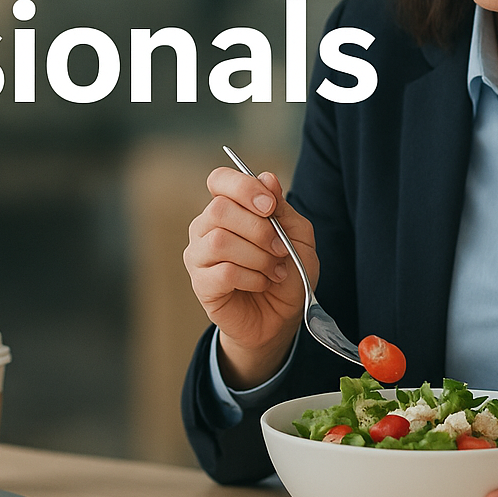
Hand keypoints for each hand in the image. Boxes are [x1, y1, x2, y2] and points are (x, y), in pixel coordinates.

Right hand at [183, 167, 317, 388]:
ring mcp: (199, 255)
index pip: (219, 180)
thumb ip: (282, 209)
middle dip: (259, 229)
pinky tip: (261, 284)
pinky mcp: (201, 284)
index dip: (243, 187)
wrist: (280, 318)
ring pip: (220, 241)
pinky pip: (224, 272)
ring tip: (274, 270)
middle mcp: (206, 227)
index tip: (270, 207)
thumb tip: (267, 178)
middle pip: (219, 209)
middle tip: (280, 249)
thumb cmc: (287, 274)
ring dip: (258, 257)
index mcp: (229, 208)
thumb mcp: (298, 237)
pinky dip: (252, 278)